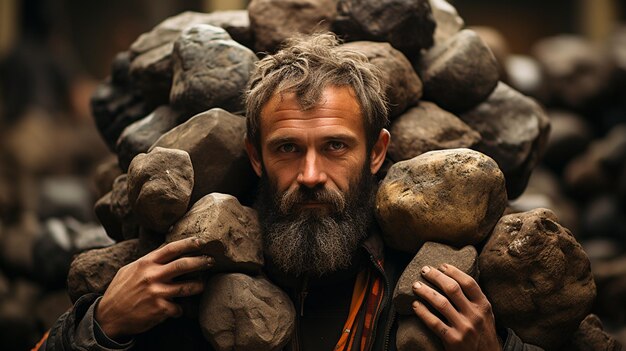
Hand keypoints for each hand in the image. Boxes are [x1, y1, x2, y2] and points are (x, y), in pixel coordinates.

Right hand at [95, 237, 213, 340]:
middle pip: (184, 265)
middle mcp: (152, 276)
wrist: (108, 316)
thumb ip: (148, 261)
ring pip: (188, 287)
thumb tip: (166, 251)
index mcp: (146, 263)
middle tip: (211, 261)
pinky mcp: (160, 310)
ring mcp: (157, 293)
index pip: (171, 248)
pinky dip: (180, 309)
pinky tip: (177, 309)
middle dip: (201, 261)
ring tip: (203, 284)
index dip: (189, 243)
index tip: (201, 241)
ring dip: (199, 285)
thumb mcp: (130, 270)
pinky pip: (179, 308)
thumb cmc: (120, 291)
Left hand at [411, 264, 500, 350]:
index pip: (468, 282)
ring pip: (441, 303)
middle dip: (435, 276)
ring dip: (425, 292)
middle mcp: (475, 315)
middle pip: (452, 289)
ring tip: (416, 286)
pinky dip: (422, 312)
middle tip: (424, 270)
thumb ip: (474, 299)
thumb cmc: (482, 333)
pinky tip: (415, 305)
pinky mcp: (453, 340)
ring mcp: (464, 328)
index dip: (453, 271)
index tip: (441, 266)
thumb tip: (453, 277)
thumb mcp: (486, 314)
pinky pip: (434, 323)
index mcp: (483, 306)